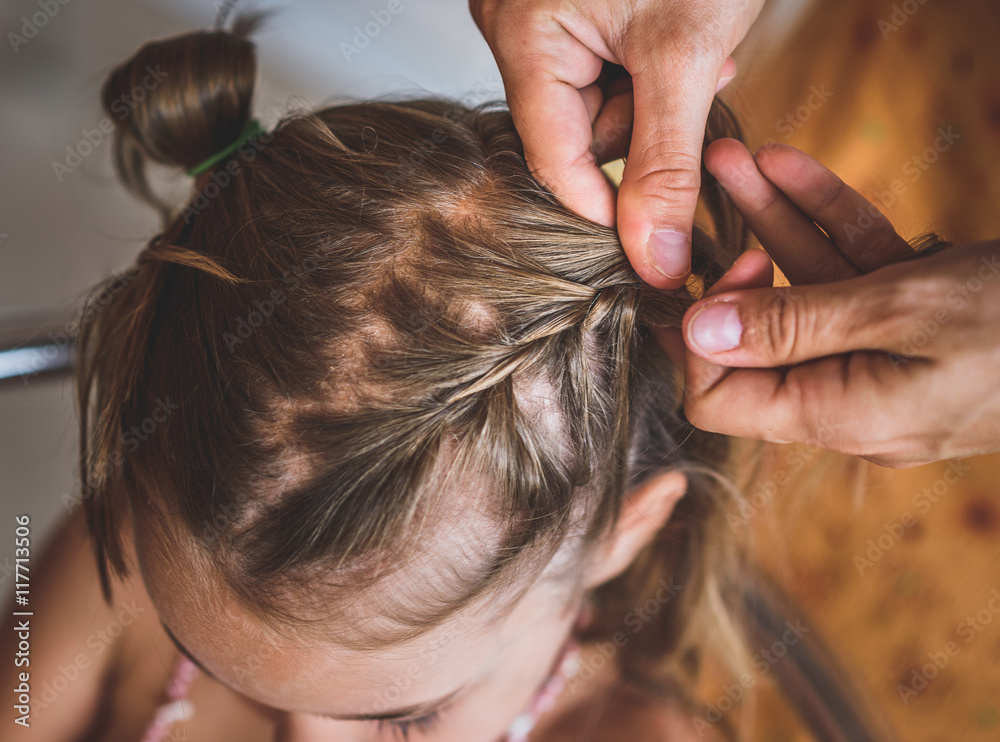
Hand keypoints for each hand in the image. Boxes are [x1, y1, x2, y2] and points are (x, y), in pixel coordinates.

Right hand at [469, 0, 763, 287]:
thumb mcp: (688, 51)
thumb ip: (666, 163)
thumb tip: (653, 259)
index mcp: (523, 32)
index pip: (554, 159)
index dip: (608, 204)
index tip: (662, 236)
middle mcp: (514, 25)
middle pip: (575, 131)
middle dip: (643, 126)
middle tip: (692, 85)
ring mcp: (538, 15)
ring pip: (595, 103)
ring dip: (653, 97)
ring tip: (695, 48)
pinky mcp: (568, 10)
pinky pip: (602, 67)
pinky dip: (648, 68)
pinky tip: (676, 35)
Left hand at [654, 140, 999, 467]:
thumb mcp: (901, 311)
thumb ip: (792, 325)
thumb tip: (697, 333)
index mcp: (839, 416)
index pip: (719, 401)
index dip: (701, 340)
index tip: (719, 276)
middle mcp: (852, 398)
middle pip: (762, 335)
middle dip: (732, 259)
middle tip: (716, 192)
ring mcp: (883, 362)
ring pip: (807, 293)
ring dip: (772, 224)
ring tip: (736, 159)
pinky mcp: (915, 326)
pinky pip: (856, 276)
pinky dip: (831, 225)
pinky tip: (792, 168)